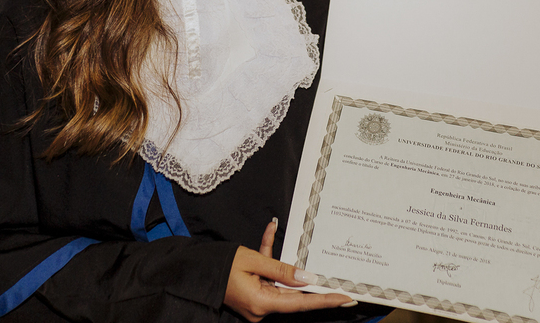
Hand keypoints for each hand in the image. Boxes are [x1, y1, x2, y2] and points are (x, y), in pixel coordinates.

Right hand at [224, 219, 355, 321]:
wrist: (194, 269)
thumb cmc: (220, 264)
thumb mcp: (253, 261)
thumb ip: (282, 270)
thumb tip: (309, 279)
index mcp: (261, 302)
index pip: (301, 303)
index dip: (325, 300)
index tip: (346, 297)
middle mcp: (260, 308)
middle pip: (292, 294)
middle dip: (305, 277)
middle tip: (333, 274)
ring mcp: (256, 304)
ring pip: (279, 282)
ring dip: (279, 261)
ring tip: (273, 233)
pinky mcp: (253, 296)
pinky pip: (267, 279)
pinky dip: (268, 260)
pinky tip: (268, 232)